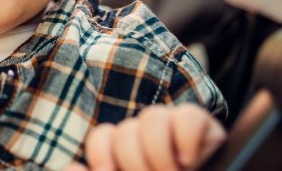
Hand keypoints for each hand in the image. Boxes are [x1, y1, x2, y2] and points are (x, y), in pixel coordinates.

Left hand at [69, 103, 225, 170]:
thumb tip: (73, 168)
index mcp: (126, 155)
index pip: (103, 136)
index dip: (101, 154)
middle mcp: (149, 139)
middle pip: (127, 129)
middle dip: (135, 161)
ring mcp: (177, 132)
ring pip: (153, 117)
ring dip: (157, 151)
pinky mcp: (208, 130)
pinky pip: (188, 116)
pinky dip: (186, 138)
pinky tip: (189, 163)